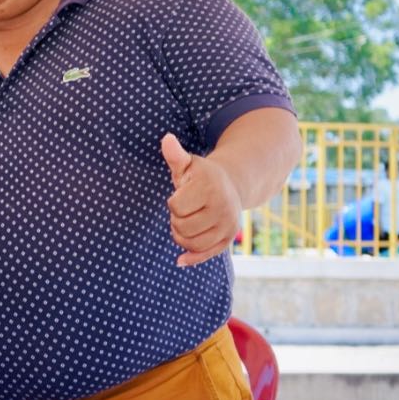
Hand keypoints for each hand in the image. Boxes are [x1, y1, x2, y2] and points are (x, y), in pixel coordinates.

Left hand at [161, 133, 241, 266]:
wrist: (232, 184)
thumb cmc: (200, 175)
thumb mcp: (187, 164)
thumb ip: (175, 155)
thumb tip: (166, 139)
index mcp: (210, 187)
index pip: (176, 207)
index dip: (173, 202)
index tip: (182, 194)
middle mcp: (224, 207)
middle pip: (182, 227)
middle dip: (176, 220)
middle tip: (184, 209)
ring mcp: (229, 224)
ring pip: (191, 243)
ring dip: (181, 235)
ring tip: (186, 221)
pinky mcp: (229, 238)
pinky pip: (205, 255)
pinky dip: (191, 258)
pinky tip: (180, 259)